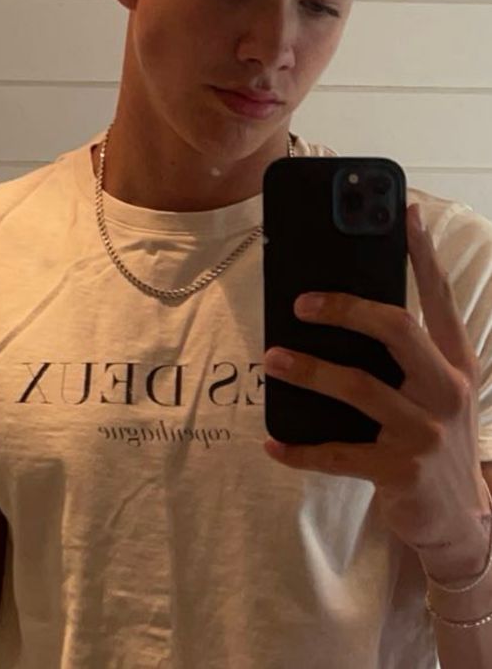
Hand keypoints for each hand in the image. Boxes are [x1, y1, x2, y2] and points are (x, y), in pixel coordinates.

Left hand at [264, 204, 488, 567]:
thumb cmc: (433, 437)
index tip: (404, 212)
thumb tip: (340, 311)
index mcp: (455, 362)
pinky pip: (339, 454)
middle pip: (399, 329)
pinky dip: (301, 449)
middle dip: (347, 308)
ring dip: (310, 371)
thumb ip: (404, 355)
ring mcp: (425, 432)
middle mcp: (447, 390)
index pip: (439, 297)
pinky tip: (274, 442)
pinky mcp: (400, 471)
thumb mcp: (434, 390)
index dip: (422, 253)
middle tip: (302, 303)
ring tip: (273, 359)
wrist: (459, 520)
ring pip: (360, 387)